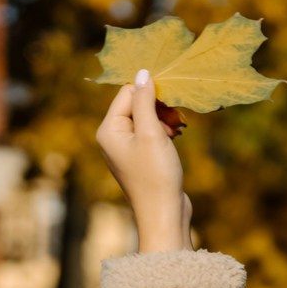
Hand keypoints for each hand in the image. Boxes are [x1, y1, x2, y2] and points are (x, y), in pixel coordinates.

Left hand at [95, 74, 193, 253]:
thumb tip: (143, 72)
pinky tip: (175, 137)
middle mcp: (112, 137)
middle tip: (177, 122)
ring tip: (178, 131)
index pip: (128, 92)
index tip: (171, 105)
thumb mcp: (151, 132)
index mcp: (108, 130)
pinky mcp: (140, 157)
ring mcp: (126, 148)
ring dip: (165, 118)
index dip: (151, 94)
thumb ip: (145, 101)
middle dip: (159, 107)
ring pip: (147, 117)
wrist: (164, 215)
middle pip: (137, 103)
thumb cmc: (156, 175)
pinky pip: (150, 132)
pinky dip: (164, 131)